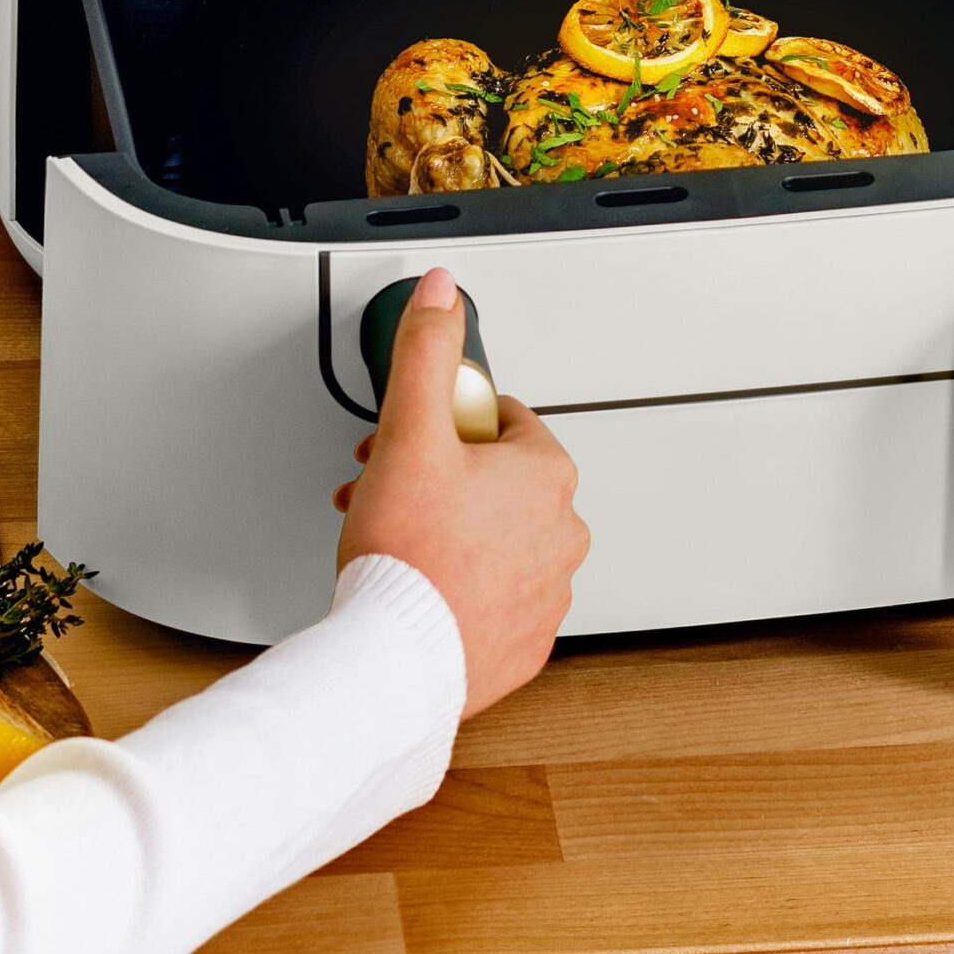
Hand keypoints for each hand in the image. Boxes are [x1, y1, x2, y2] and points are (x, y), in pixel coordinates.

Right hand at [335, 267, 587, 716]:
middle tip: (391, 495)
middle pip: (494, 482)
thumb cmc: (408, 557)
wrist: (394, 665)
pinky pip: (492, 599)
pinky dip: (457, 589)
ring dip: (447, 533)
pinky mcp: (523, 645)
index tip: (412, 446)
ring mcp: (548, 593)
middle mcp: (563, 533)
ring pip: (493, 540)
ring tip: (396, 544)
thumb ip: (426, 351)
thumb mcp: (409, 432)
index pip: (500, 421)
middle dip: (438, 480)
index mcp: (548, 474)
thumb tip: (443, 289)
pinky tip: (419, 589)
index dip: (443, 426)